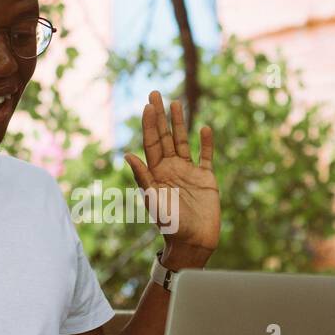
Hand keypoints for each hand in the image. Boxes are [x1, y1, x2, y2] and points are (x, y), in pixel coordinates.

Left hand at [123, 91, 219, 266]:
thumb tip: (128, 155)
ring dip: (179, 123)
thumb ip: (143, 178)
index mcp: (156, 173)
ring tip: (177, 102)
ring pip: (183, 141)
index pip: (151, 143)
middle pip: (164, 137)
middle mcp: (171, 168)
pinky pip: (205, 156)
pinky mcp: (206, 178)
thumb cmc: (170, 225)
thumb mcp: (153, 201)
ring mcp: (188, 172)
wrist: (193, 242)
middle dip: (160, 115)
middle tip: (155, 93)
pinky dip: (206, 142)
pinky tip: (204, 128)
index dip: (149, 124)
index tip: (148, 106)